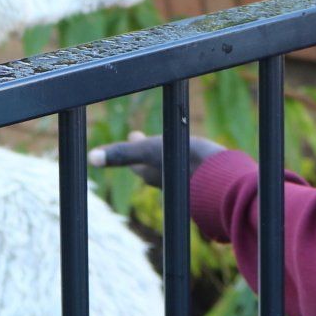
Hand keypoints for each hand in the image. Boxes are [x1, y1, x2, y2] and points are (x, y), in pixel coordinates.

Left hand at [88, 132, 229, 185]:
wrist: (224, 178)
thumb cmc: (185, 162)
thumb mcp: (150, 150)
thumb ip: (123, 153)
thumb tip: (91, 158)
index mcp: (151, 171)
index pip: (136, 161)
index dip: (133, 146)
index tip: (133, 134)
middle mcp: (166, 179)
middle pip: (152, 167)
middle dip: (147, 155)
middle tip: (144, 140)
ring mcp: (187, 181)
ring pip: (172, 169)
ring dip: (168, 159)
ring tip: (169, 149)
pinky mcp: (205, 181)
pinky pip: (192, 172)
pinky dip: (189, 164)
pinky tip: (198, 161)